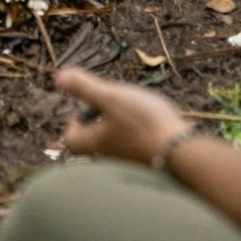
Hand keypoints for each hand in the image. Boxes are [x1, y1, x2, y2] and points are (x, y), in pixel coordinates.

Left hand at [56, 66, 184, 165]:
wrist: (181, 152)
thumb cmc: (143, 123)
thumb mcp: (111, 98)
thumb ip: (85, 88)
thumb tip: (59, 77)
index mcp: (95, 142)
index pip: (71, 139)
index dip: (75, 122)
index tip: (89, 106)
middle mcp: (109, 157)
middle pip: (94, 142)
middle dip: (100, 123)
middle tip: (115, 106)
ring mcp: (129, 162)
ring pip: (116, 145)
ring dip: (121, 129)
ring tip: (138, 111)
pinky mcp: (149, 163)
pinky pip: (136, 150)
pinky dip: (139, 137)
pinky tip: (155, 126)